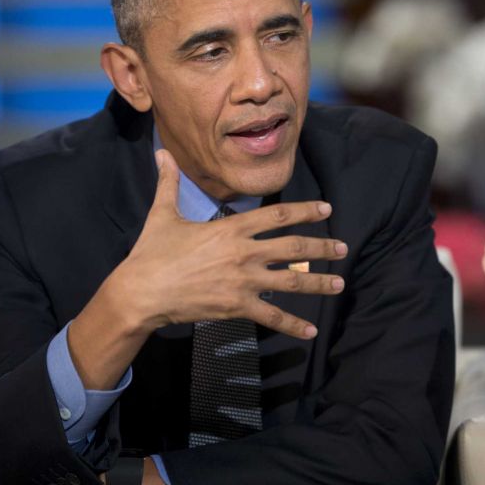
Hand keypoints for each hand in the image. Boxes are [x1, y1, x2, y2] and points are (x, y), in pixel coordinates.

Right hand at [110, 149, 346, 334]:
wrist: (141, 292)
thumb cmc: (152, 253)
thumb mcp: (163, 213)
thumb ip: (169, 182)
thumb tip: (161, 154)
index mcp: (232, 229)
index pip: (278, 215)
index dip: (305, 211)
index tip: (326, 209)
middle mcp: (244, 253)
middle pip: (293, 248)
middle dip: (322, 247)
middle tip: (343, 248)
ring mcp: (243, 281)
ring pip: (291, 281)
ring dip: (319, 282)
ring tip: (340, 284)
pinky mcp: (237, 306)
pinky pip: (272, 316)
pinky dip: (293, 324)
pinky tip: (311, 330)